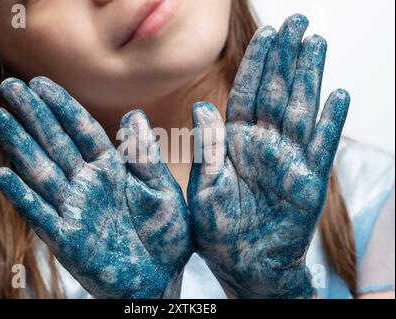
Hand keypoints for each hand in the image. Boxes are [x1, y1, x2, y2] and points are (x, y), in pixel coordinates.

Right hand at [0, 77, 190, 297]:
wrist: (160, 278)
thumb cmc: (164, 234)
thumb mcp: (161, 190)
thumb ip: (144, 157)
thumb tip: (134, 114)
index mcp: (112, 169)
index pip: (83, 131)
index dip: (63, 106)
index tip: (42, 82)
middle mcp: (88, 184)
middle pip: (57, 144)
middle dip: (33, 115)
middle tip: (9, 86)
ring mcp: (74, 209)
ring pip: (42, 171)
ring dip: (19, 145)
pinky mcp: (66, 238)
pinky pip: (41, 214)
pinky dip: (23, 196)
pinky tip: (4, 174)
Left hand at [188, 14, 349, 297]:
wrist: (245, 265)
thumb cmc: (220, 232)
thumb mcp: (205, 189)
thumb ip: (207, 149)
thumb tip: (203, 107)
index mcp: (235, 143)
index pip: (247, 93)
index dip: (257, 64)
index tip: (268, 35)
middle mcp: (263, 145)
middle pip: (277, 92)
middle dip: (286, 57)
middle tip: (298, 22)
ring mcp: (288, 160)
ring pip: (302, 109)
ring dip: (310, 77)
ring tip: (316, 44)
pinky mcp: (309, 181)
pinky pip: (322, 146)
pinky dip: (332, 122)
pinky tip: (338, 95)